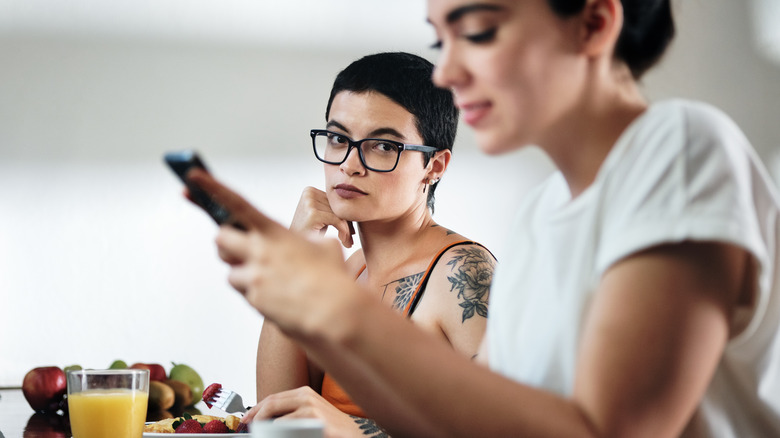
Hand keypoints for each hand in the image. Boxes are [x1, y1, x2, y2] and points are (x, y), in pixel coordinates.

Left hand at [186, 169, 358, 338]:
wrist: (333, 311)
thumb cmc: (333, 277)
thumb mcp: (323, 246)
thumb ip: (305, 240)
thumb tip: (304, 243)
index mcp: (274, 232)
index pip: (237, 204)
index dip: (213, 188)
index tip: (193, 176)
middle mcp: (259, 252)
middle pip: (220, 240)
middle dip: (226, 243)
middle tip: (239, 248)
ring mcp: (254, 277)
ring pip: (231, 272)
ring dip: (243, 273)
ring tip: (269, 278)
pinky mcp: (254, 300)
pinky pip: (245, 293)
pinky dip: (256, 293)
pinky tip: (278, 296)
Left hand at [242, 386, 368, 437]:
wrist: (353, 435)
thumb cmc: (331, 427)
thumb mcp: (309, 413)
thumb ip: (290, 412)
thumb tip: (265, 420)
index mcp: (304, 392)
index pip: (272, 398)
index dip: (256, 409)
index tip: (246, 420)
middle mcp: (306, 396)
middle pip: (271, 403)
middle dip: (255, 417)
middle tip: (248, 428)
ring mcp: (310, 407)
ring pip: (276, 417)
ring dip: (265, 429)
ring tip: (262, 435)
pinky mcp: (314, 420)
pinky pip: (286, 429)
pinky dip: (277, 434)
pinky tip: (279, 437)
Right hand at [291, 186, 353, 247]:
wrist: (294, 249)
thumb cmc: (309, 234)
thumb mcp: (321, 216)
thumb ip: (333, 208)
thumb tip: (357, 208)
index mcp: (310, 190)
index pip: (335, 201)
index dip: (345, 216)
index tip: (352, 231)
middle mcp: (308, 193)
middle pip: (338, 207)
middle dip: (347, 223)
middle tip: (351, 238)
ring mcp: (309, 202)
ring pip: (339, 214)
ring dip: (347, 230)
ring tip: (348, 243)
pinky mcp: (313, 213)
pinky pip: (337, 220)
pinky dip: (344, 231)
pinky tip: (344, 241)